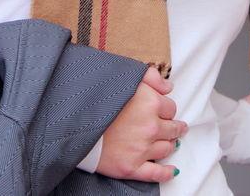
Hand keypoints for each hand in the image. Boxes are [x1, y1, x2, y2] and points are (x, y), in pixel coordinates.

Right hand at [97, 66, 185, 182]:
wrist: (72, 122)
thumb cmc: (96, 97)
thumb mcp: (124, 76)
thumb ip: (150, 76)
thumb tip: (169, 87)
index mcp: (150, 103)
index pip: (170, 107)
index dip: (166, 108)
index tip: (162, 111)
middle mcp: (150, 127)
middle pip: (172, 128)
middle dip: (175, 127)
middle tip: (178, 128)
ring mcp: (141, 149)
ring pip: (166, 148)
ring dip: (170, 145)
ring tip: (171, 143)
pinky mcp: (131, 167)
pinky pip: (156, 173)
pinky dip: (166, 172)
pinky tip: (172, 170)